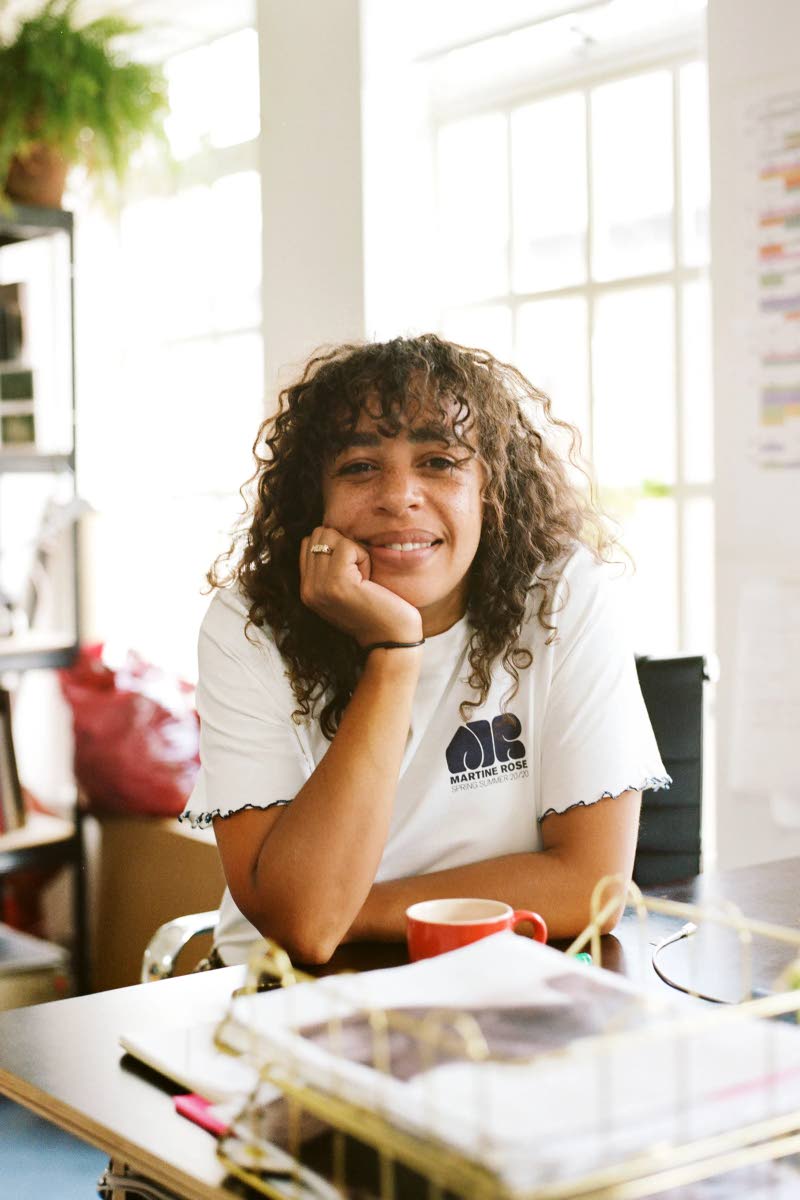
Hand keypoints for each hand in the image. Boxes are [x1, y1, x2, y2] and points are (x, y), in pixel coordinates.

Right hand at [300, 526, 422, 646]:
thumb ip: (330, 566)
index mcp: (307, 589)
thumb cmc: (378, 609)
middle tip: (360, 574)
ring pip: (331, 536)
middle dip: (344, 545)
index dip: (335, 546)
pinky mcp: (336, 584)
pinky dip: (364, 557)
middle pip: (319, 534)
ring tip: (363, 577)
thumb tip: (329, 531)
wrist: (392, 638)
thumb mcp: (346, 587)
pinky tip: (369, 581)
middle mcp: (307, 589)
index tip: (352, 572)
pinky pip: (348, 546)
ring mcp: (319, 587)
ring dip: (354, 550)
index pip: (308, 543)